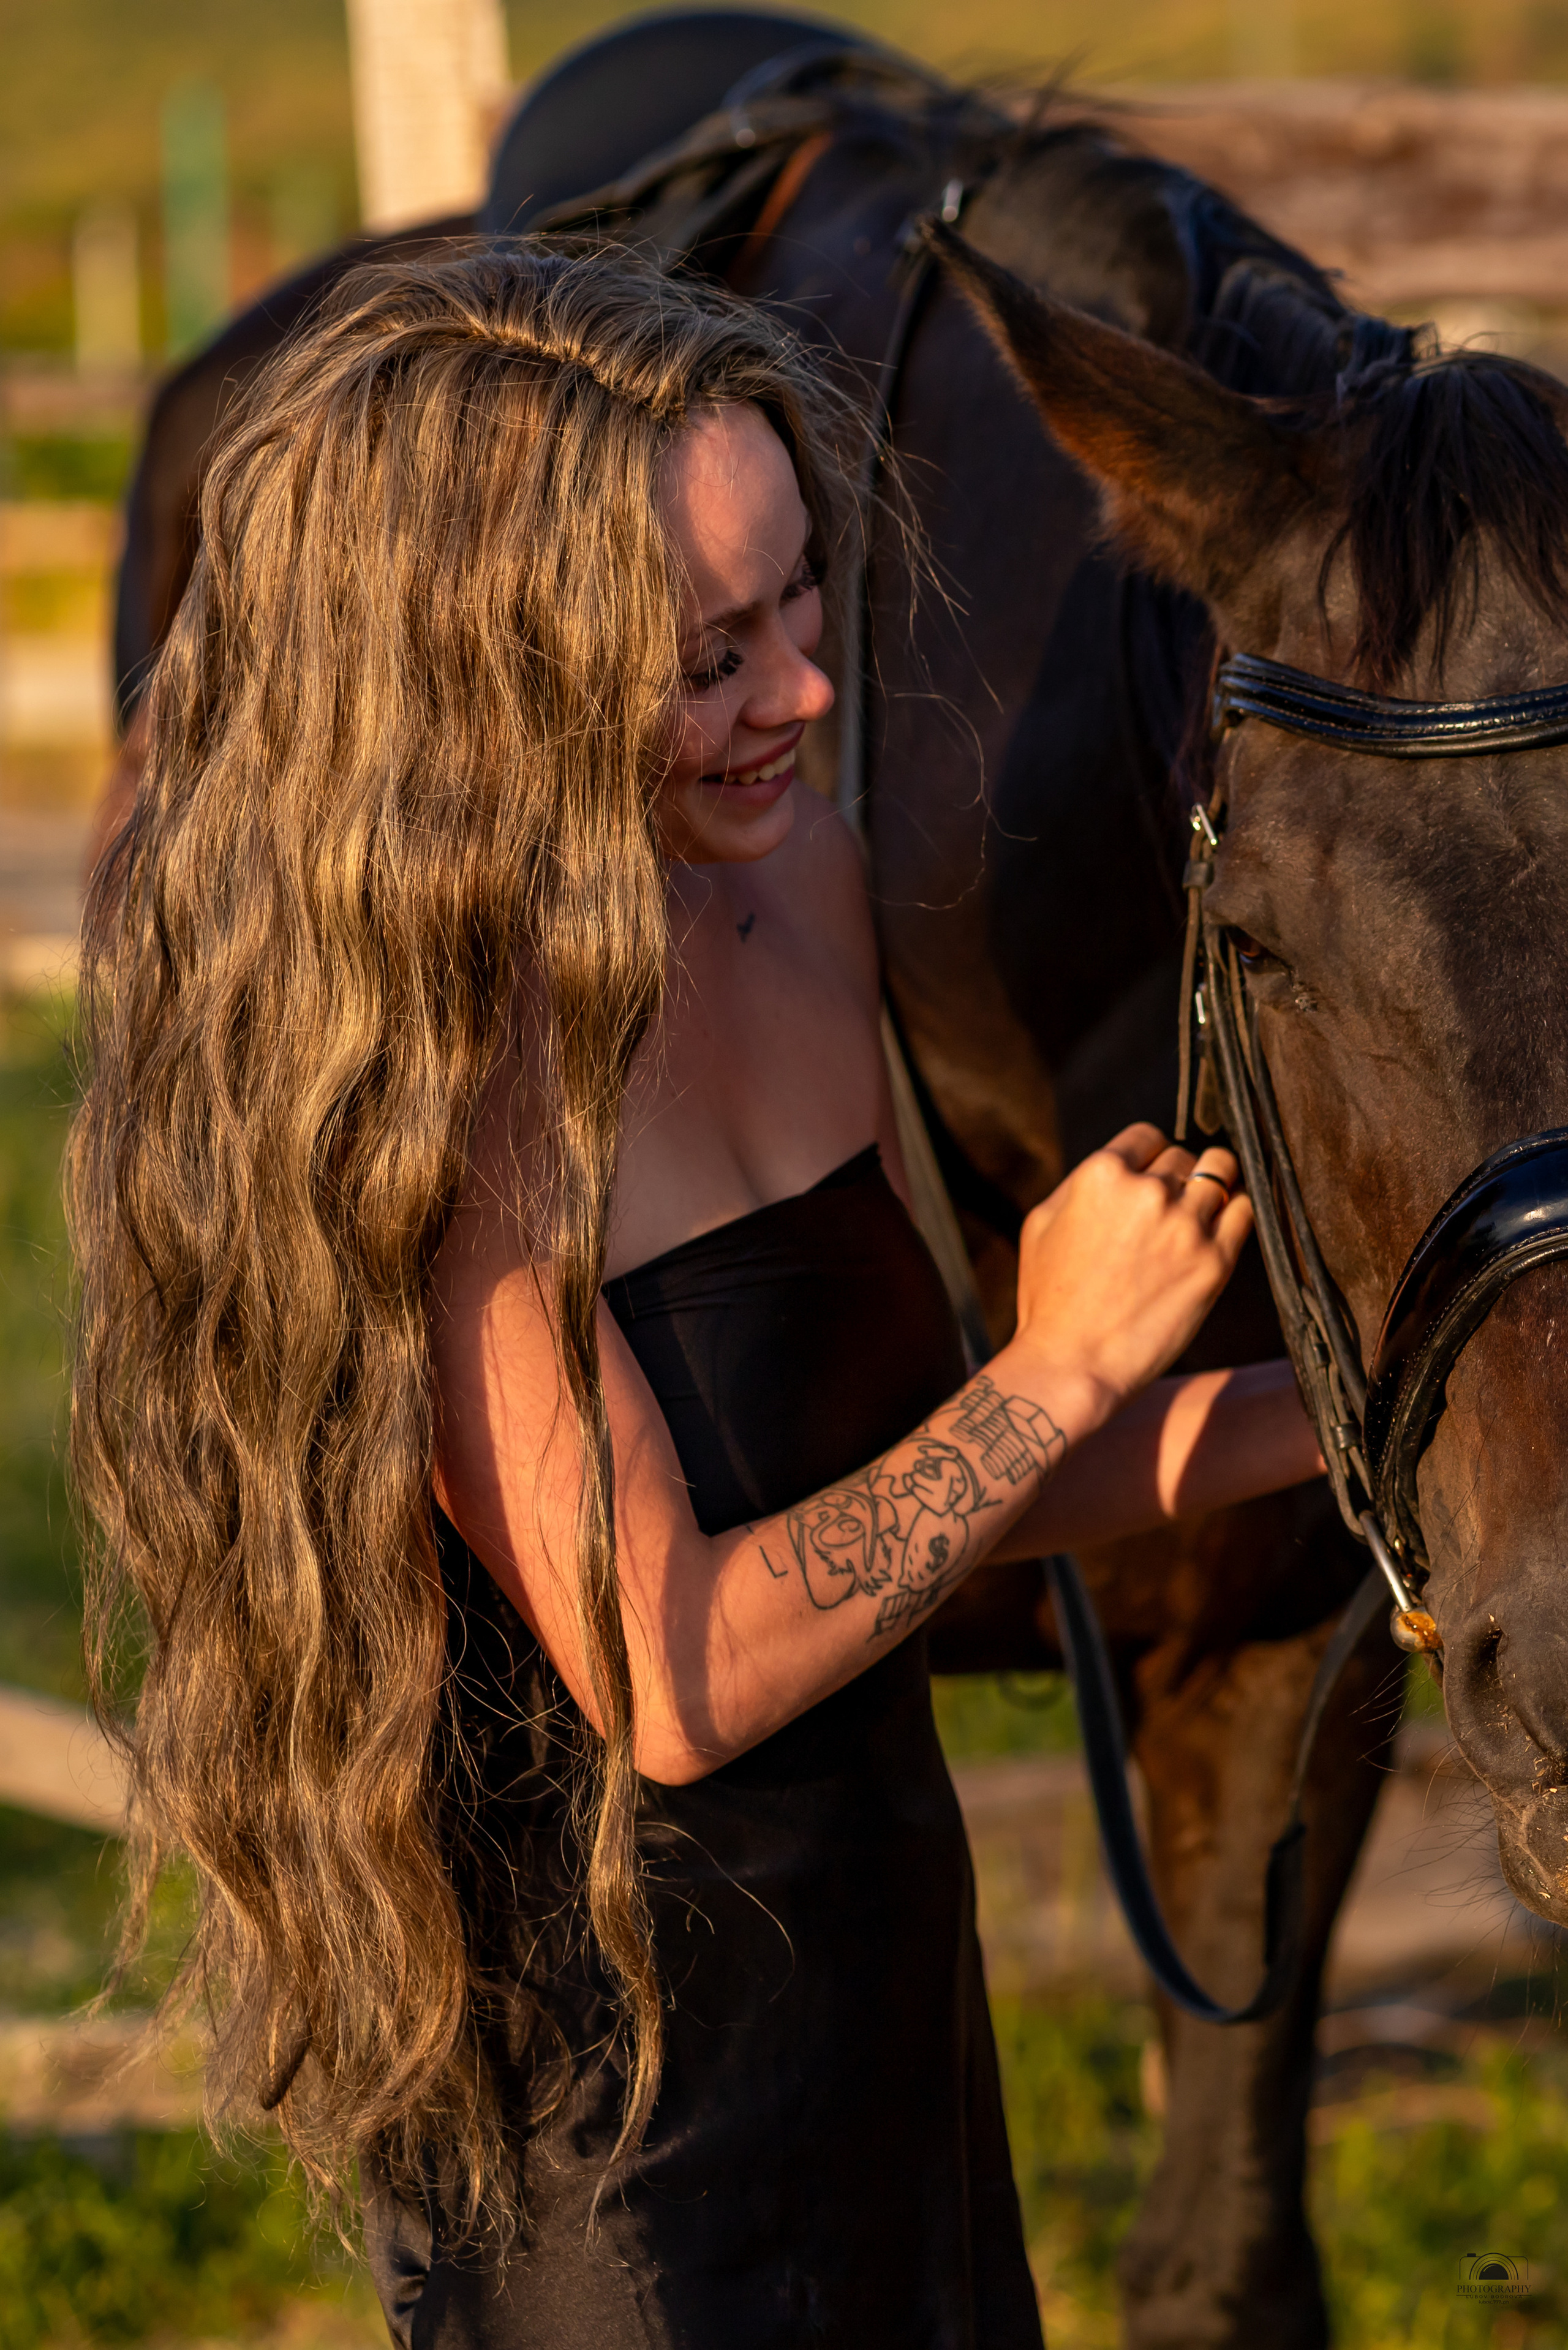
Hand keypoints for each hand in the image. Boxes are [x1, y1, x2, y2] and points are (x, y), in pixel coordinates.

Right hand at [1012, 1124, 1251, 1412]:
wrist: (1073, 1363)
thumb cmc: (1049, 1299)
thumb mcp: (1041, 1223)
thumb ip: (1082, 1182)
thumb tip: (1122, 1165)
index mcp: (1101, 1174)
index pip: (1147, 1136)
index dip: (1148, 1157)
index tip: (1149, 1178)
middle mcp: (1147, 1191)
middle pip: (1183, 1156)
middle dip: (1176, 1176)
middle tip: (1167, 1208)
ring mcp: (1185, 1225)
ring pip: (1221, 1172)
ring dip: (1212, 1186)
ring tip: (1203, 1208)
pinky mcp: (1214, 1261)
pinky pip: (1245, 1211)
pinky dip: (1237, 1210)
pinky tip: (1224, 1224)